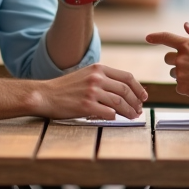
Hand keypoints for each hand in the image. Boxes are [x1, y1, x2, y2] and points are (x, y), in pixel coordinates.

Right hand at [33, 64, 148, 119]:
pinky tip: (116, 119)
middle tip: (138, 110)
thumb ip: (103, 79)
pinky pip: (108, 113)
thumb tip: (123, 91)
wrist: (45, 95)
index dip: (138, 88)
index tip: (143, 97)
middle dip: (136, 102)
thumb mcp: (86, 75)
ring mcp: (92, 92)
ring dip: (129, 111)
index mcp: (98, 69)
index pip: (127, 77)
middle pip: (125, 90)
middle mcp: (97, 78)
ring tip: (132, 116)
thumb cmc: (66, 87)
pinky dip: (115, 117)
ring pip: (119, 102)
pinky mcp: (86, 106)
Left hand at [145, 22, 188, 102]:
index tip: (147, 38)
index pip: (166, 37)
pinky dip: (188, 86)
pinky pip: (180, 87)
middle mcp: (181, 59)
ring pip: (174, 73)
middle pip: (168, 58)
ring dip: (182, 74)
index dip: (156, 37)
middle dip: (176, 60)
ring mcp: (181, 74)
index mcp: (188, 45)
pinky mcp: (183, 88)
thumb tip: (187, 25)